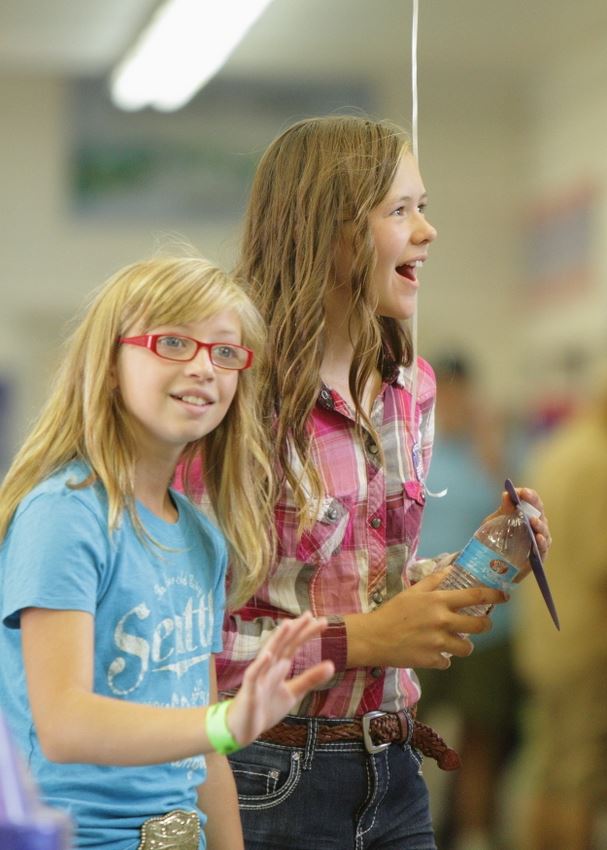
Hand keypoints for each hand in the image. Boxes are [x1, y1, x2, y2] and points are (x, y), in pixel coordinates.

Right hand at [226, 612, 333, 746]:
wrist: (243, 729)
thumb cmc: (266, 707)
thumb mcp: (293, 692)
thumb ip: (310, 678)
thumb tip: (332, 664)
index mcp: (279, 666)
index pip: (294, 645)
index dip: (306, 634)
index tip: (322, 621)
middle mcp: (269, 667)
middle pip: (284, 645)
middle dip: (296, 630)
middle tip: (311, 614)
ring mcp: (259, 677)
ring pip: (268, 654)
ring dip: (277, 639)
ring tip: (288, 625)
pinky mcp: (250, 690)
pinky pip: (254, 675)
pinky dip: (260, 664)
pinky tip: (269, 655)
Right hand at [345, 570, 506, 670]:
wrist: (374, 637)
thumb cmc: (392, 612)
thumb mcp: (412, 591)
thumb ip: (433, 581)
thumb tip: (451, 568)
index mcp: (438, 601)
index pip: (475, 596)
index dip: (494, 596)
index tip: (504, 596)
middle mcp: (442, 621)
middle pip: (479, 625)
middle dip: (484, 624)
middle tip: (480, 623)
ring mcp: (438, 643)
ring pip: (467, 647)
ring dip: (463, 645)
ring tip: (454, 641)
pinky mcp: (432, 660)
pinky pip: (448, 661)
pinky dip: (443, 658)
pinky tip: (433, 652)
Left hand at [484, 486, 551, 559]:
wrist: (490, 564)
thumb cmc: (494, 540)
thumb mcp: (495, 522)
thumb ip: (503, 510)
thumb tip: (507, 494)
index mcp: (526, 514)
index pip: (532, 502)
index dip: (529, 495)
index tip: (521, 492)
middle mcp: (535, 526)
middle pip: (540, 512)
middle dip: (535, 504)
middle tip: (528, 498)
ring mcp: (538, 540)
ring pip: (544, 530)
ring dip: (539, 524)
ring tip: (533, 520)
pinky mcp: (538, 556)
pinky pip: (543, 548)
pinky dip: (542, 542)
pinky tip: (538, 538)